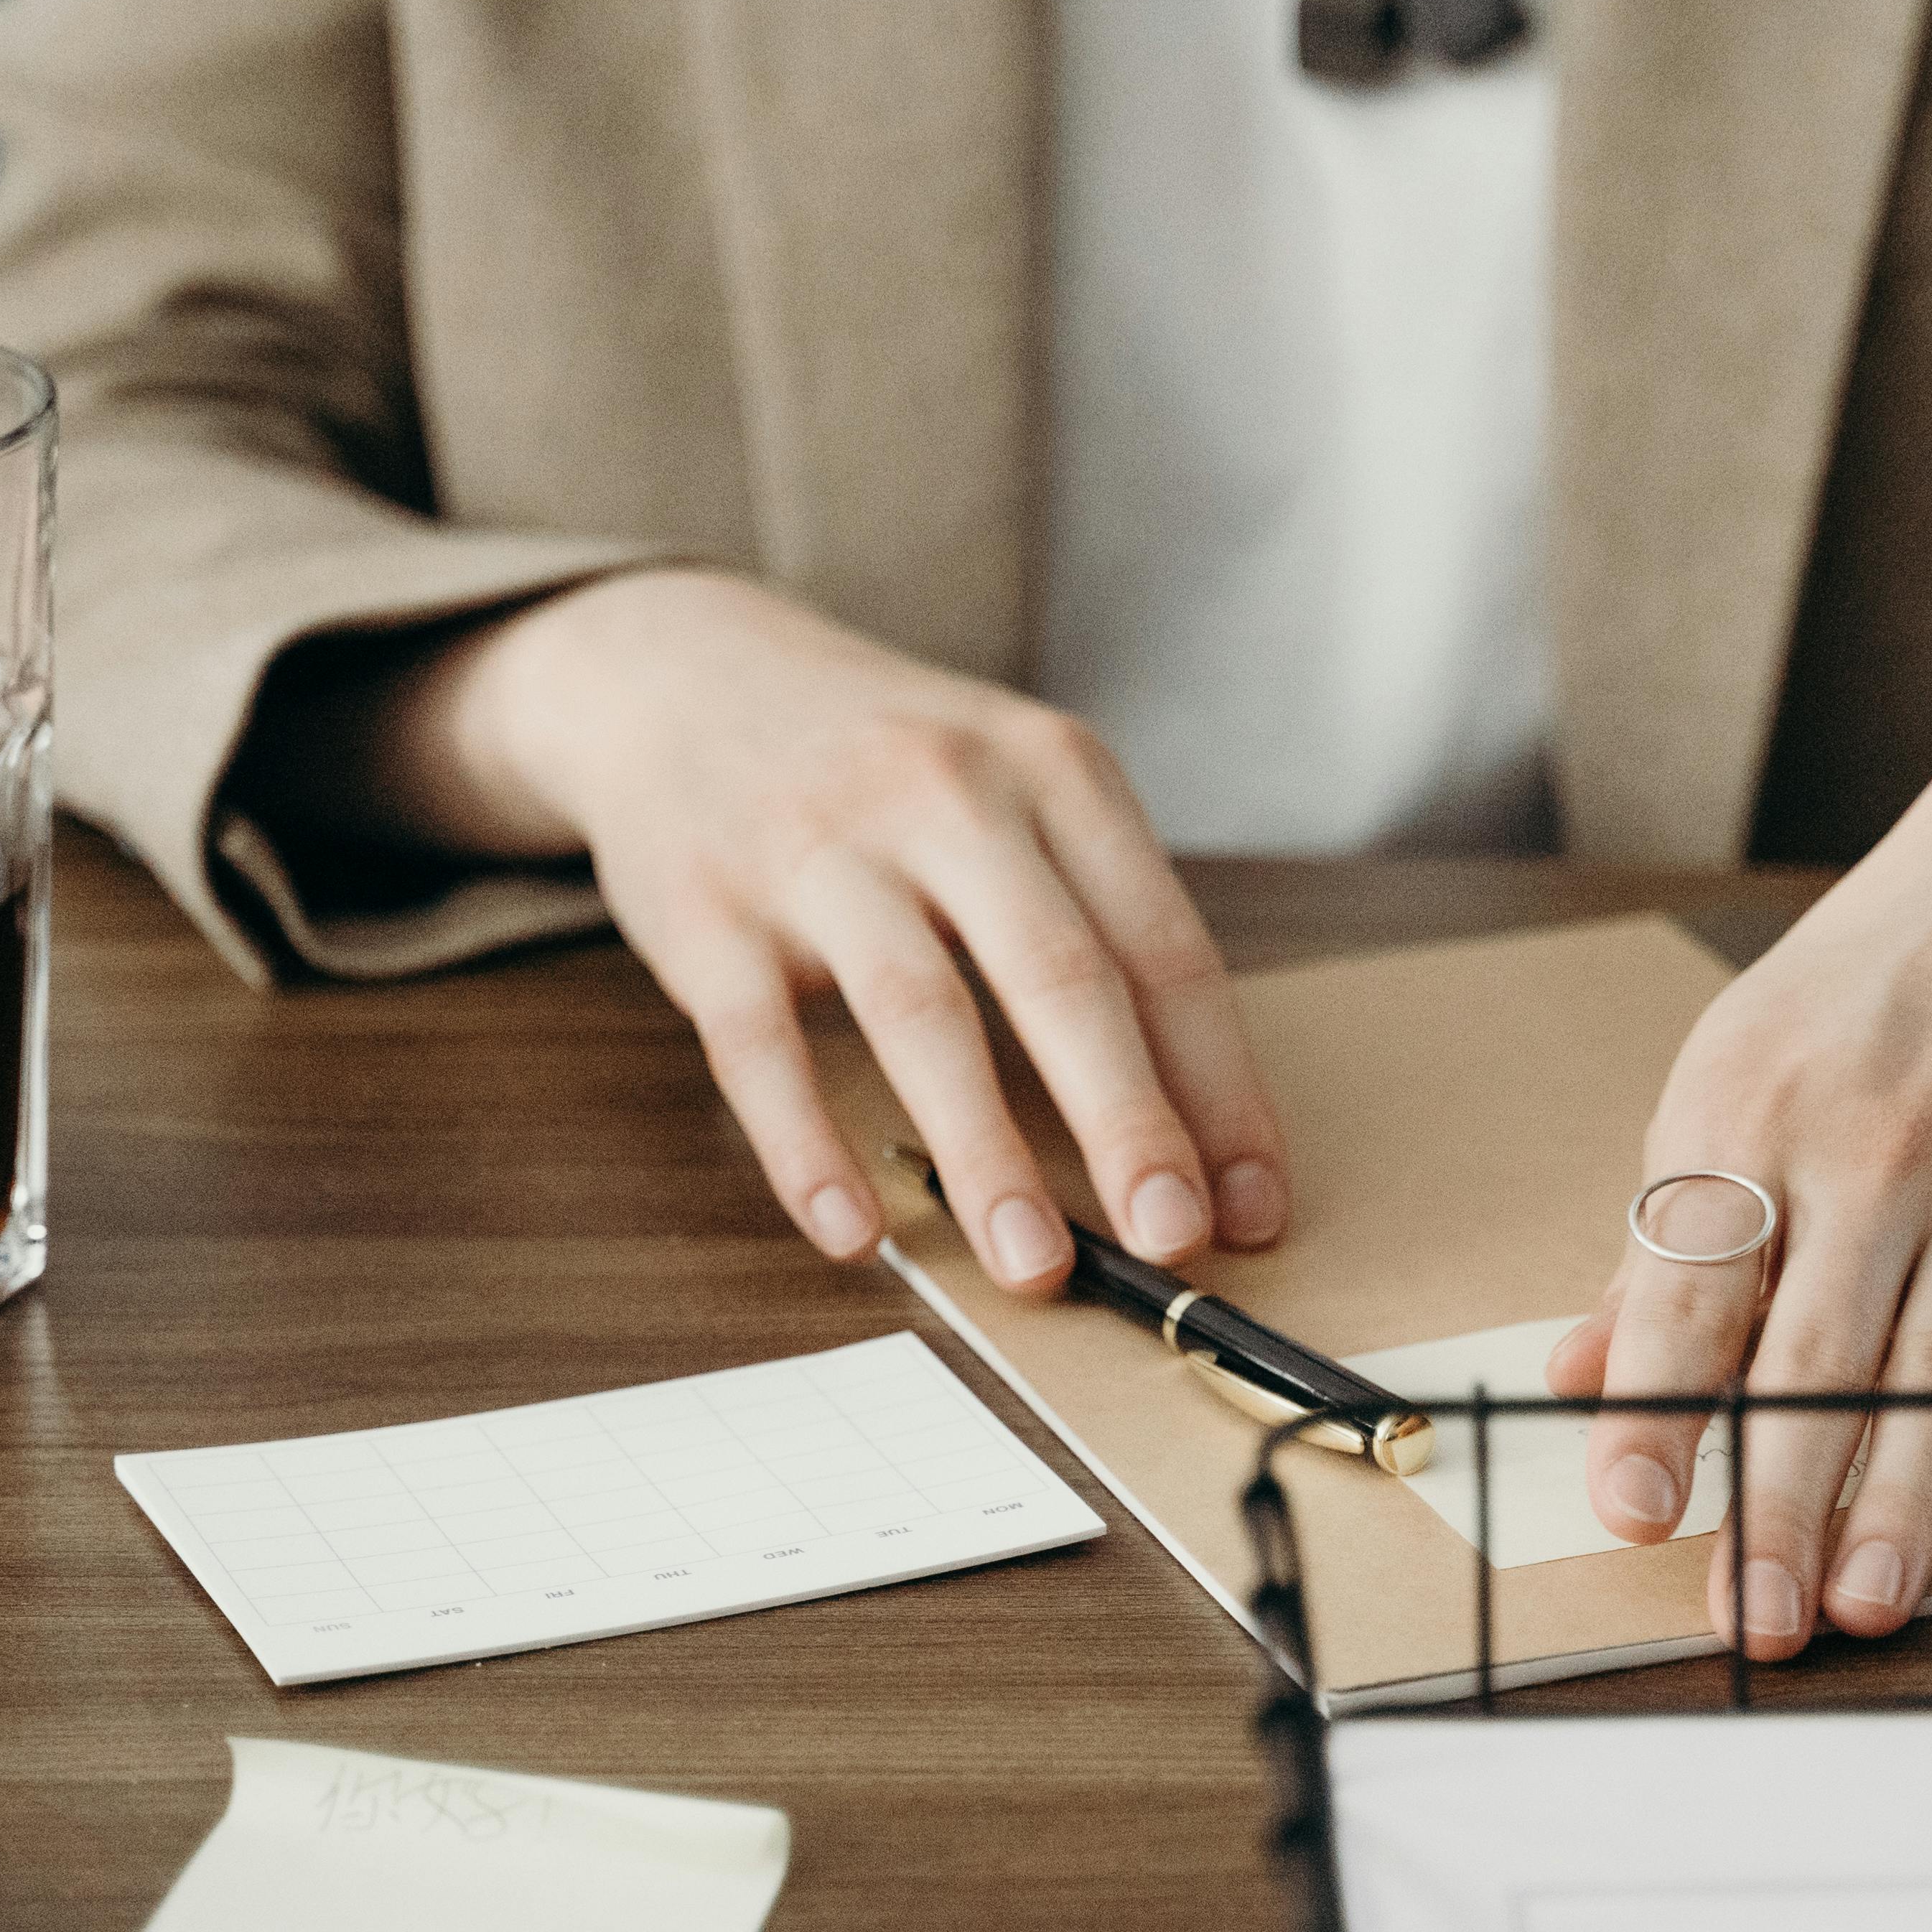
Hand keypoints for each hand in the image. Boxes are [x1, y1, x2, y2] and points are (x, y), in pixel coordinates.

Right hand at [259, 570, 1291, 1293]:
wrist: (676, 665)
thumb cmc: (878, 760)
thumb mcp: (1012, 785)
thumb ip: (1092, 918)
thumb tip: (1186, 1119)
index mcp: (1052, 769)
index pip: (1163, 948)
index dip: (1219, 1088)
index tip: (1254, 1205)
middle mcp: (946, 792)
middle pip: (1060, 975)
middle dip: (1128, 1123)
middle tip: (1173, 1243)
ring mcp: (817, 846)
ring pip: (923, 1013)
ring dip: (985, 1155)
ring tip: (1034, 1265)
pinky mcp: (705, 906)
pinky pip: (762, 1045)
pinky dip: (808, 1148)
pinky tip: (854, 1232)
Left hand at [1552, 717, 1931, 1654]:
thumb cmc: (1865, 998)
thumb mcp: (1729, 1078)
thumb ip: (1663, 1244)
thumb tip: (1576, 1379)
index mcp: (1753, 1122)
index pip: (1691, 1294)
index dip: (1658, 1411)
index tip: (1634, 1515)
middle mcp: (1876, 1155)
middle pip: (1817, 1359)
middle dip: (1780, 1503)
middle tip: (1754, 1621)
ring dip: (1909, 1506)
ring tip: (1867, 1610)